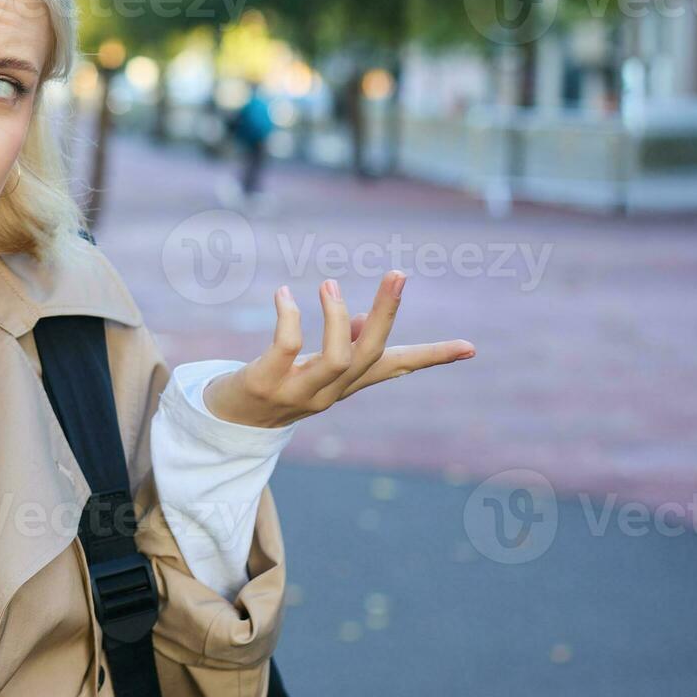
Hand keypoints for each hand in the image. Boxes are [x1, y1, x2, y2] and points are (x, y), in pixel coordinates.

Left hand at [202, 270, 475, 427]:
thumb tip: (363, 321)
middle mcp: (329, 392)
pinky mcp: (266, 383)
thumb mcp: (313, 367)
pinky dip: (290, 317)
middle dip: (388, 312)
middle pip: (372, 354)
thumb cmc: (274, 384)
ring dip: (338, 317)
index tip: (470, 348)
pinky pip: (288, 347)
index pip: (397, 368)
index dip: (434, 357)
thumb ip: (342, 343)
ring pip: (338, 357)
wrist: (225, 423)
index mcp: (346, 384)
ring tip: (329, 285)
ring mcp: (298, 391)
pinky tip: (285, 295)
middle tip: (397, 273)